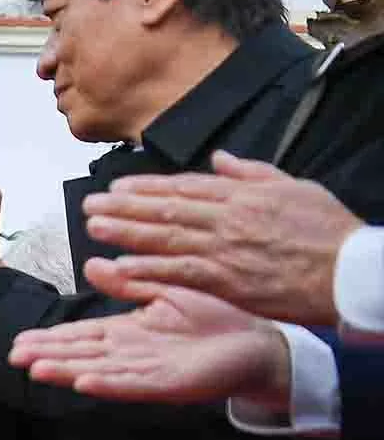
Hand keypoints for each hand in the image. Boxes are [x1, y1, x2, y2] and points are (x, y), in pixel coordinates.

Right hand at [6, 281, 289, 408]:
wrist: (261, 341)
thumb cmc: (219, 317)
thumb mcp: (167, 291)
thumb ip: (130, 281)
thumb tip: (92, 264)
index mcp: (130, 332)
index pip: (82, 335)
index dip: (50, 337)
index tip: (20, 339)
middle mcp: (132, 354)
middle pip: (81, 355)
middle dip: (47, 355)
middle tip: (13, 355)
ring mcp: (148, 372)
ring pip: (99, 371)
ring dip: (67, 372)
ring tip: (36, 369)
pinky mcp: (169, 385)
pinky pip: (133, 384)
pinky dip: (107, 384)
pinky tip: (83, 382)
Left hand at [82, 152, 361, 326]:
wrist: (349, 270)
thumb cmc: (328, 232)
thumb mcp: (294, 188)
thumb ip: (252, 173)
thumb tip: (220, 159)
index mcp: (242, 196)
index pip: (184, 187)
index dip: (147, 187)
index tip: (117, 186)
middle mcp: (227, 218)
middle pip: (166, 208)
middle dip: (124, 206)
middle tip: (90, 205)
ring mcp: (224, 249)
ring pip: (165, 237)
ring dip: (126, 231)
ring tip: (94, 227)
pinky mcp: (225, 280)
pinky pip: (177, 272)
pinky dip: (147, 269)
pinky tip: (119, 266)